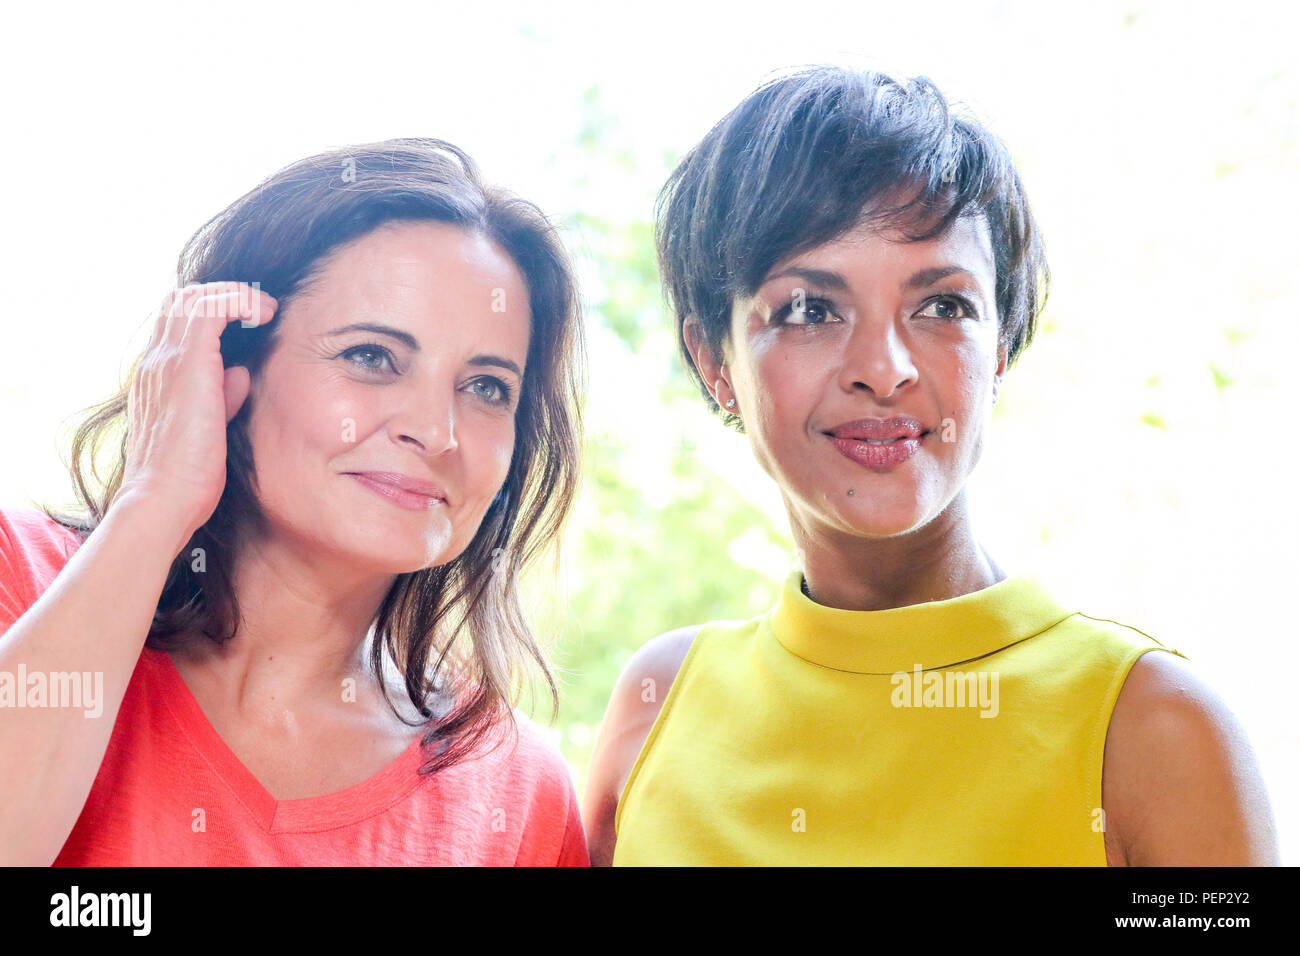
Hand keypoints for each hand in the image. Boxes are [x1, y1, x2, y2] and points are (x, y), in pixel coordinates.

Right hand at [116, 282, 276, 542]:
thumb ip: (222, 396)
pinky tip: (264, 313)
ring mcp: (167, 360)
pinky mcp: (188, 364)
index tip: (248, 320)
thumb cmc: (187, 475)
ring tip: (265, 308)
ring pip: (194, 297)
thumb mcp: (208, 428)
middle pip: (180, 300)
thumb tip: (241, 373)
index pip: (175, 322)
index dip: (211, 311)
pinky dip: (239, 300)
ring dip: (234, 293)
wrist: (162, 498)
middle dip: (222, 294)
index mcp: (156, 376)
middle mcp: (155, 361)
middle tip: (258, 308)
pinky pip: (211, 309)